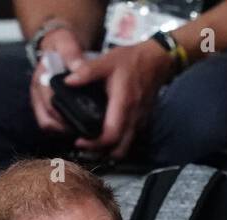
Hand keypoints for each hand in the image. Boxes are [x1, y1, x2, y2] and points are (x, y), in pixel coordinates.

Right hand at [30, 26, 85, 132]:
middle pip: (46, 120)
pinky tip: (76, 126)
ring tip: (82, 128)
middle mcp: (37, 92)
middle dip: (65, 127)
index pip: (49, 104)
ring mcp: (39, 101)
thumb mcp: (66, 42)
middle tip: (85, 129)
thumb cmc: (62, 44)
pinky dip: (62, 128)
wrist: (58, 47)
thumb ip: (71, 52)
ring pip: (47, 125)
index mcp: (40, 78)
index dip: (64, 115)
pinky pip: (50, 124)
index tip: (82, 119)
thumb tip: (77, 68)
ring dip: (63, 130)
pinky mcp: (44, 106)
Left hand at [64, 40, 174, 156]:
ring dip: (110, 150)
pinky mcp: (142, 121)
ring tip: (94, 141)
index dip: (94, 144)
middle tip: (86, 145)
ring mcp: (140, 121)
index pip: (110, 136)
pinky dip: (118, 142)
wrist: (157, 59)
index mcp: (123, 104)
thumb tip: (68, 81)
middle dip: (101, 153)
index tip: (79, 141)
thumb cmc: (133, 60)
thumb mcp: (107, 61)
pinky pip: (130, 139)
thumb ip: (87, 71)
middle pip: (119, 150)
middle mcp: (133, 117)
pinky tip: (106, 132)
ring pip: (125, 147)